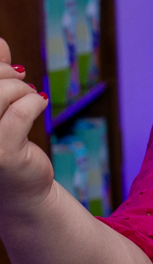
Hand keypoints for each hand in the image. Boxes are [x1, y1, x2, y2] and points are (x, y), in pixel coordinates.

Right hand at [0, 38, 54, 215]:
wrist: (18, 191)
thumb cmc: (4, 143)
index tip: (12, 72)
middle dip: (9, 76)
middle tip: (23, 86)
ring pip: (3, 92)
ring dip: (22, 91)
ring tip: (29, 100)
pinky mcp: (2, 155)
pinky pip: (22, 111)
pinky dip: (35, 103)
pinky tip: (39, 107)